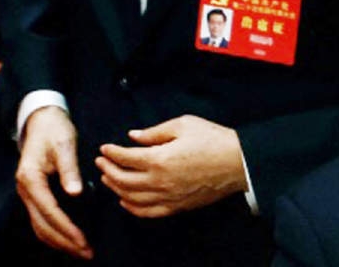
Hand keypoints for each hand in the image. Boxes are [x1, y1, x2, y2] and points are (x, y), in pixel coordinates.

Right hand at [16, 106, 91, 259]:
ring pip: (39, 226)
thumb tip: (75, 192)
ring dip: (59, 241)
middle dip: (64, 241)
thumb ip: (69, 169)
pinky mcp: (34, 193)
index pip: (49, 211)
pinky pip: (41, 219)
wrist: (42, 119)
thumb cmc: (55, 129)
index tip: (83, 241)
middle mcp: (25, 189)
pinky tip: (68, 238)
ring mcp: (27, 193)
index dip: (66, 228)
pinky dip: (53, 232)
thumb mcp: (65, 144)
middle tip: (86, 252)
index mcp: (30, 178)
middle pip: (42, 224)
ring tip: (80, 250)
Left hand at [97, 115, 247, 217]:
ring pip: (131, 198)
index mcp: (159, 158)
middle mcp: (159, 181)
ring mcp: (167, 197)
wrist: (237, 162)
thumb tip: (133, 136)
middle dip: (107, 170)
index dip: (111, 152)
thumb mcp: (183, 124)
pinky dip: (132, 208)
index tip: (104, 147)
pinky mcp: (176, 207)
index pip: (125, 157)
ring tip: (108, 179)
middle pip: (122, 180)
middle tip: (101, 162)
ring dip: (115, 188)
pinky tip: (125, 201)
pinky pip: (147, 212)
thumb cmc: (213, 139)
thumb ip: (154, 132)